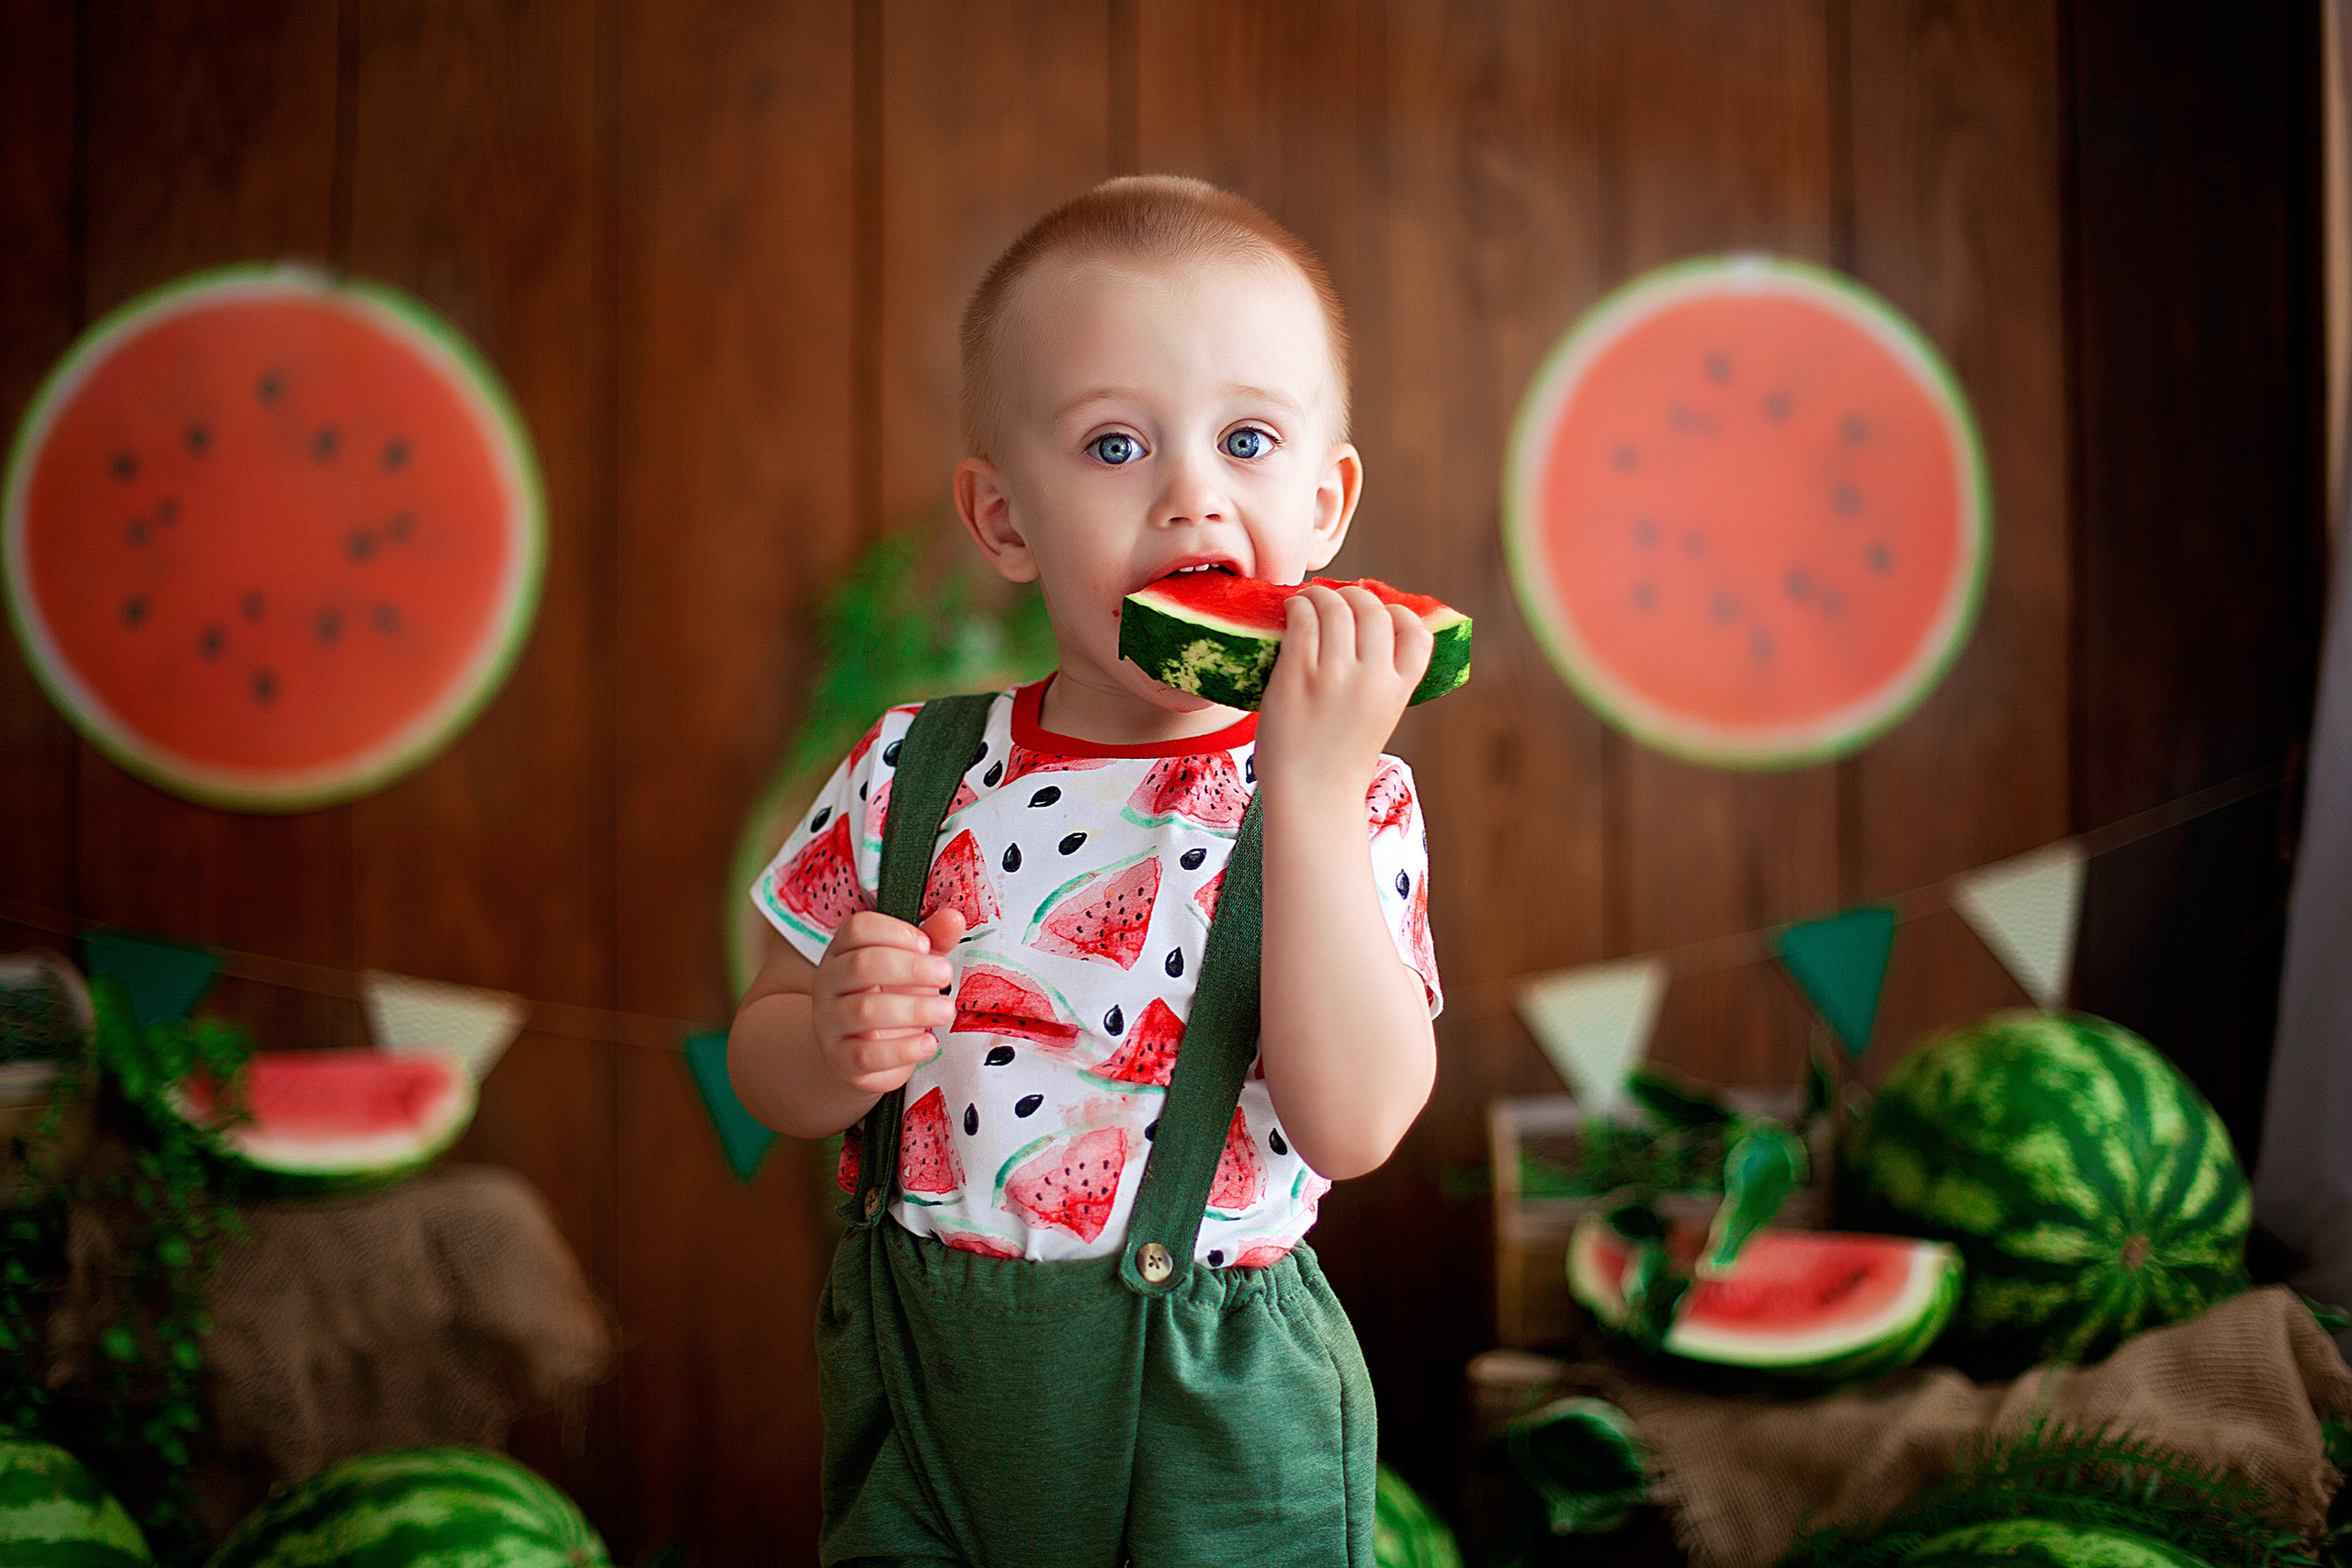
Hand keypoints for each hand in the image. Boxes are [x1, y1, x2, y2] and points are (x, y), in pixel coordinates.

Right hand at [813, 907, 966, 1094]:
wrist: (863, 1053)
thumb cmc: (891, 998)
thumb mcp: (914, 964)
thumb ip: (933, 940)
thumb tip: (954, 917)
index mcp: (842, 951)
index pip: (857, 929)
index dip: (895, 932)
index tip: (927, 944)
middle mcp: (828, 983)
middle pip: (860, 965)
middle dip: (910, 968)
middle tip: (945, 975)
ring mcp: (828, 1022)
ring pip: (863, 1011)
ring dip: (913, 1009)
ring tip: (945, 1011)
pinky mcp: (839, 1059)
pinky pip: (866, 1054)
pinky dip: (902, 1049)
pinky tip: (929, 1044)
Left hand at [1254, 584, 1432, 802]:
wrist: (1312, 795)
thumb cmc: (1340, 759)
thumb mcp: (1379, 716)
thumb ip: (1381, 680)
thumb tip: (1364, 633)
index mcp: (1399, 688)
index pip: (1417, 632)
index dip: (1398, 614)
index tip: (1378, 612)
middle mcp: (1373, 677)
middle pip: (1374, 609)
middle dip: (1355, 595)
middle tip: (1336, 598)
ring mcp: (1335, 674)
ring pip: (1336, 606)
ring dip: (1321, 594)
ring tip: (1309, 599)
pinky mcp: (1298, 674)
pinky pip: (1303, 620)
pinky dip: (1298, 606)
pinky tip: (1292, 610)